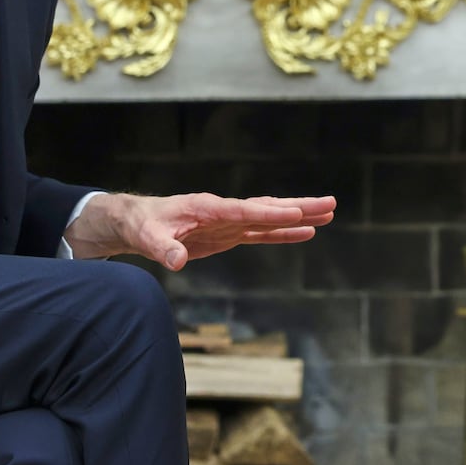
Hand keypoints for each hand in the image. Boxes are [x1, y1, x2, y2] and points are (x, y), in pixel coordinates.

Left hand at [65, 191, 335, 268]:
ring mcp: (229, 222)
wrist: (135, 222)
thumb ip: (163, 248)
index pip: (244, 211)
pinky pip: (262, 233)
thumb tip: (177, 261)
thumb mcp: (147, 237)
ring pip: (270, 218)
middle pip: (268, 208)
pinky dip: (283, 233)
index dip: (269, 213)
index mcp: (207, 207)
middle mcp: (224, 211)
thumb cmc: (141, 225)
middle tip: (330, 203)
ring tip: (329, 213)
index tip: (296, 213)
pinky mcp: (228, 234)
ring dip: (299, 217)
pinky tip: (306, 233)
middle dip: (299, 207)